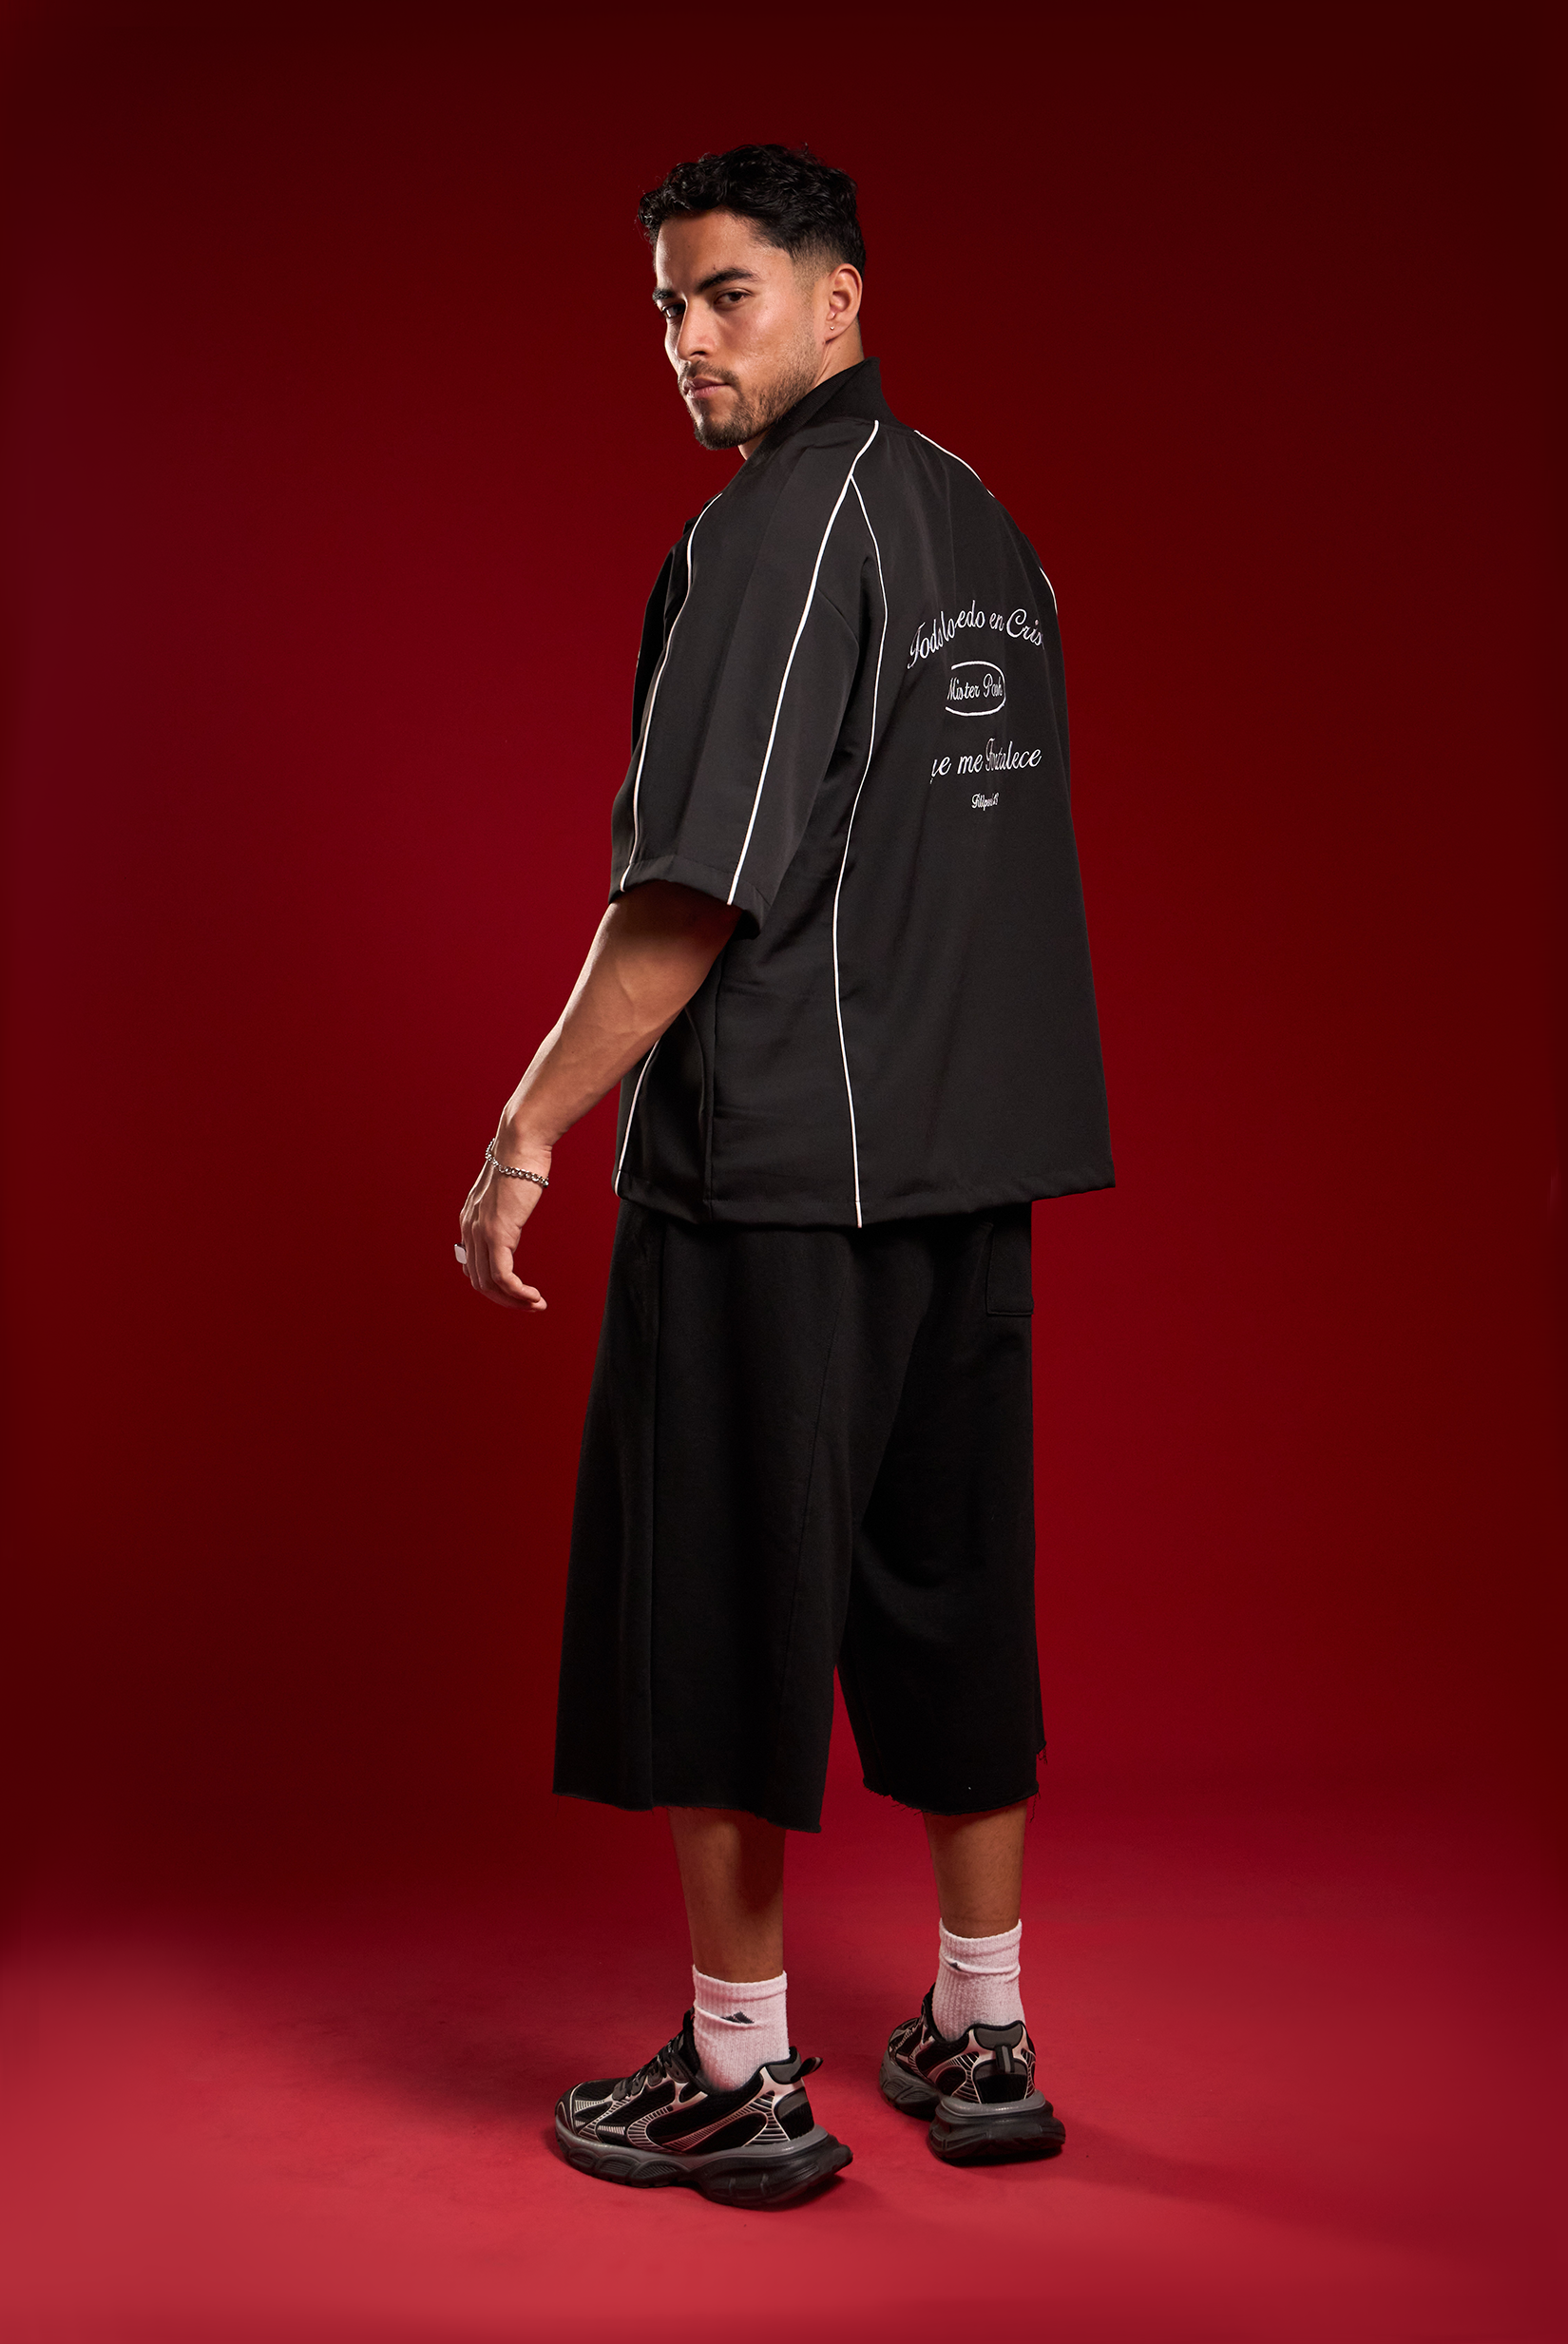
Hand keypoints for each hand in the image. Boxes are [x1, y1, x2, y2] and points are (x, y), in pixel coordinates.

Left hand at [457, 1142, 551, 1310]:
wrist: (521, 1144)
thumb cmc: (521, 1161)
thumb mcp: (506, 1192)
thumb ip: (503, 1209)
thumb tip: (511, 1216)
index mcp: (469, 1221)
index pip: (472, 1266)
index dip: (492, 1286)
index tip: (514, 1292)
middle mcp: (469, 1229)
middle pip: (479, 1281)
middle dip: (504, 1300)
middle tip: (528, 1306)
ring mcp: (481, 1233)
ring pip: (490, 1284)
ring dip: (513, 1301)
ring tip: (535, 1305)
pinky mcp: (497, 1234)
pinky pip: (503, 1276)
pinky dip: (518, 1293)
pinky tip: (533, 1297)